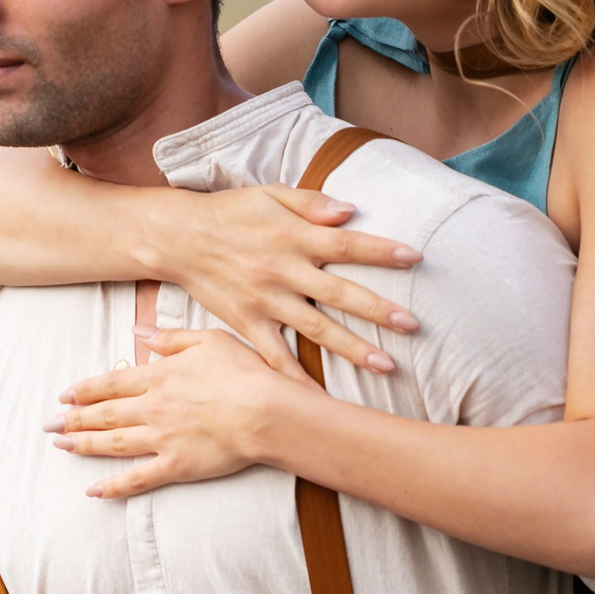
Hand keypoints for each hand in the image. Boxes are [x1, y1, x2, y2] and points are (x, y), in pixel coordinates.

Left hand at [44, 329, 322, 498]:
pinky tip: (93, 490)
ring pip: (112, 444)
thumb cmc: (245, 373)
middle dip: (73, 418)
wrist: (265, 412)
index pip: (111, 383)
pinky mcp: (175, 466)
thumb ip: (171, 338)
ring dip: (82, 445)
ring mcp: (161, 439)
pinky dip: (113, 486)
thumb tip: (139, 333)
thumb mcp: (209, 340)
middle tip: (48, 423)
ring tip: (60, 445)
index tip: (66, 395)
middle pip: (104, 414)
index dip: (85, 390)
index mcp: (160, 376)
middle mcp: (152, 408)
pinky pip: (137, 478)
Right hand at [141, 185, 418, 380]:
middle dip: (377, 310)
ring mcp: (265, 301)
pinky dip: (296, 379)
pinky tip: (321, 399)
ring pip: (315, 329)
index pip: (345, 244)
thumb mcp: (270, 194)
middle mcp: (282, 271)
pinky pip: (276, 357)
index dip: (380, 251)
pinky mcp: (248, 324)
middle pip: (338, 293)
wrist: (179, 238)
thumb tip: (351, 209)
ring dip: (352, 348)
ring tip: (386, 366)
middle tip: (413, 325)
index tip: (415, 257)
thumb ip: (311, 202)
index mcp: (293, 236)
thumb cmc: (230, 212)